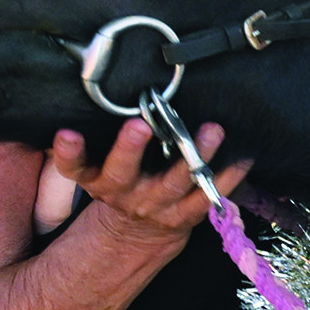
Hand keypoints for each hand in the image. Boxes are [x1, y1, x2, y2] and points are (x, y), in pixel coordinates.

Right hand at [51, 118, 252, 247]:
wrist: (139, 229)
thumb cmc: (125, 176)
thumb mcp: (104, 161)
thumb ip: (104, 132)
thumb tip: (110, 80)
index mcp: (97, 178)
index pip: (75, 166)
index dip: (68, 152)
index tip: (66, 133)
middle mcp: (123, 193)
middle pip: (123, 172)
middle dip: (130, 148)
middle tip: (139, 125)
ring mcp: (155, 206)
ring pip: (173, 182)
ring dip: (194, 155)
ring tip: (212, 131)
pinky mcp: (184, 215)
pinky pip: (207, 197)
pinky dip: (227, 178)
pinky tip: (242, 159)